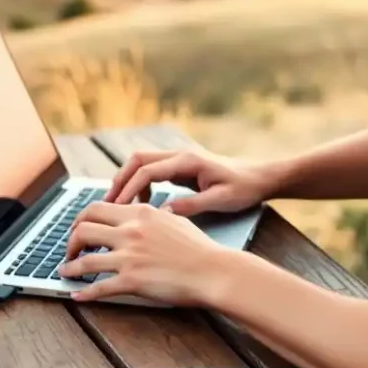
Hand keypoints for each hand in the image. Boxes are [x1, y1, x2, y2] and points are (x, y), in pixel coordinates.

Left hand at [58, 201, 233, 304]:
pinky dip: (84, 292)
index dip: (81, 219)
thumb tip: (146, 214)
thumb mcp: (174, 220)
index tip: (79, 228)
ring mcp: (130, 256)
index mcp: (140, 214)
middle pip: (84, 229)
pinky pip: (99, 287)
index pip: (97, 208)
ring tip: (65, 273)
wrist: (213, 271)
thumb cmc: (200, 248)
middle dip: (71, 241)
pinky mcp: (132, 281)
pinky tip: (78, 296)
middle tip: (70, 250)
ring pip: (85, 259)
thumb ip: (154, 216)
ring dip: (70, 268)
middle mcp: (131, 231)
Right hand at [105, 148, 276, 216]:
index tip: (117, 208)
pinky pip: (152, 170)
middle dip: (120, 180)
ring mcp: (180, 158)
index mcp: (187, 161)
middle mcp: (180, 155)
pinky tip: (143, 203)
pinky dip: (141, 183)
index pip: (147, 171)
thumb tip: (163, 212)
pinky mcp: (181, 166)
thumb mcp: (221, 200)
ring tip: (118, 205)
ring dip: (128, 180)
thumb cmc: (244, 188)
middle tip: (107, 204)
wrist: (260, 177)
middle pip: (137, 160)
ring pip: (142, 162)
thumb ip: (192, 206)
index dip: (129, 189)